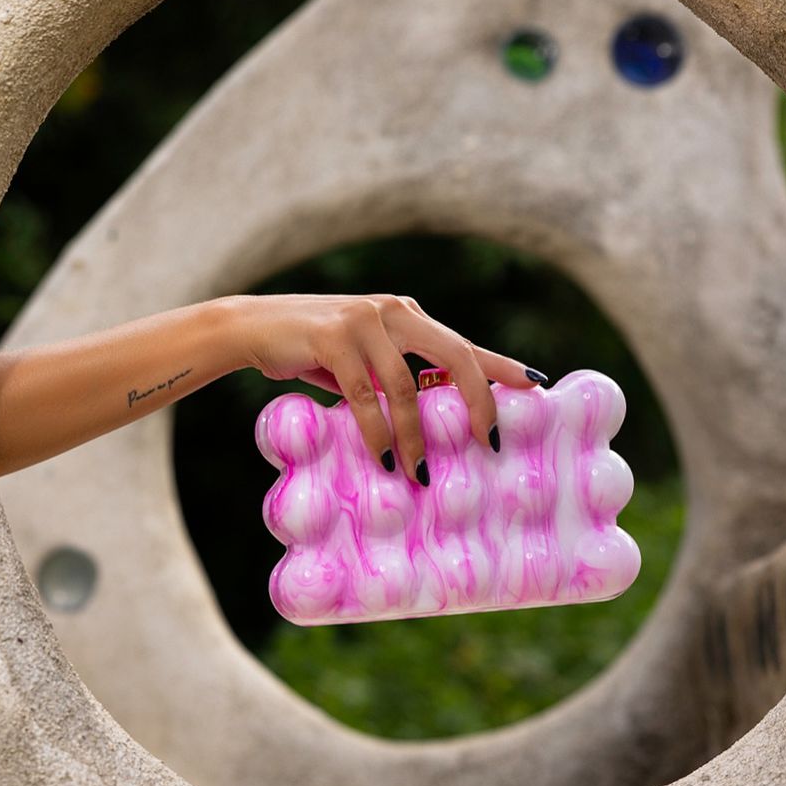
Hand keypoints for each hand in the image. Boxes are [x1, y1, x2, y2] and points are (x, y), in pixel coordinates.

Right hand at [226, 293, 547, 482]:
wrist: (250, 326)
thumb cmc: (308, 349)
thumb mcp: (360, 360)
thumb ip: (392, 378)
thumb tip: (426, 421)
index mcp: (406, 316)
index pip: (462, 344)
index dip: (500, 367)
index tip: (535, 388)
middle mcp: (393, 311)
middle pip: (454, 356)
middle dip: (477, 402)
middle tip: (490, 444)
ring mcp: (363, 321)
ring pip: (405, 386)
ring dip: (415, 436)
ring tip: (420, 474)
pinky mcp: (333, 338)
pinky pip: (363, 394)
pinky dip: (376, 430)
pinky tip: (384, 458)